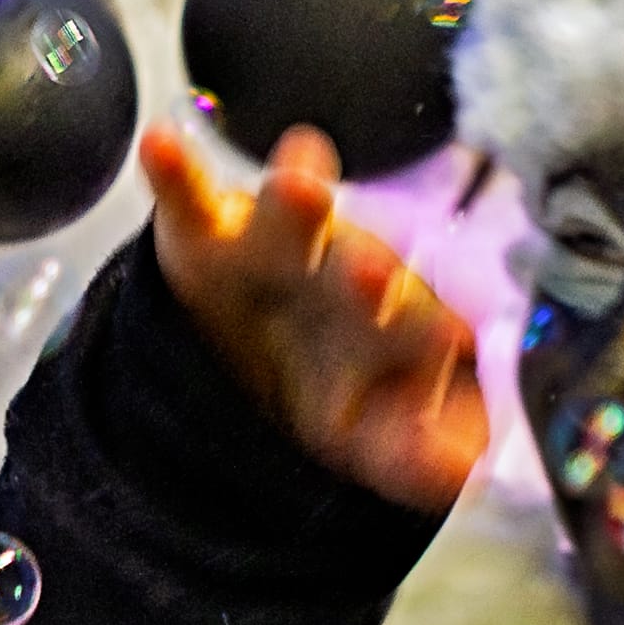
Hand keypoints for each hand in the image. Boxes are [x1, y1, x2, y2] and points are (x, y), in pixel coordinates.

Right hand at [142, 118, 491, 516]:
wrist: (269, 362)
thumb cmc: (347, 391)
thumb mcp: (381, 444)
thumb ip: (419, 460)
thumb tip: (463, 477)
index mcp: (402, 332)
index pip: (423, 334)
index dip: (431, 338)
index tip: (450, 339)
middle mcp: (347, 277)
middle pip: (361, 271)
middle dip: (364, 274)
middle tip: (368, 275)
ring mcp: (281, 248)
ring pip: (294, 220)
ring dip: (298, 197)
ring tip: (297, 183)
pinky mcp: (207, 236)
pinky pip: (191, 199)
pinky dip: (175, 174)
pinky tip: (160, 146)